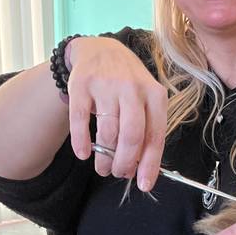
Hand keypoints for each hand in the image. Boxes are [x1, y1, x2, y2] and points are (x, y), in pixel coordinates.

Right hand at [65, 36, 167, 190]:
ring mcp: (106, 86)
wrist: (100, 50)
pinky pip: (80, 121)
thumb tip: (143, 170)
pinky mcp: (81, 86)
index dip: (149, 165)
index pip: (155, 136)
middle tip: (119, 174)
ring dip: (104, 157)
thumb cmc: (128, 84)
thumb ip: (147, 130)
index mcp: (155, 95)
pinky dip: (81, 142)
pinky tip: (84, 154)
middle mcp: (132, 88)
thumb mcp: (145, 100)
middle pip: (132, 136)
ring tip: (103, 167)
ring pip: (107, 132)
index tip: (144, 184)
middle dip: (125, 163)